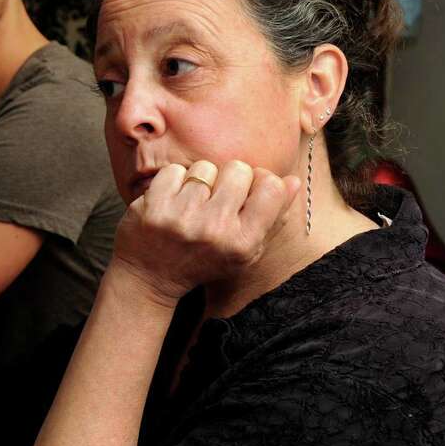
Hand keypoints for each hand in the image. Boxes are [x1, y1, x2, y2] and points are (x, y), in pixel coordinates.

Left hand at [110, 160, 300, 304]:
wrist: (150, 278)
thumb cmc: (204, 260)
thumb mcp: (244, 250)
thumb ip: (272, 216)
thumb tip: (294, 180)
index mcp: (243, 242)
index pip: (272, 187)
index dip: (261, 181)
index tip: (247, 191)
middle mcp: (215, 229)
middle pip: (239, 169)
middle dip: (229, 178)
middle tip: (217, 197)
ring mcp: (182, 217)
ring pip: (206, 167)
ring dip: (200, 180)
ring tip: (192, 202)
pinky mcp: (154, 206)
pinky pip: (175, 169)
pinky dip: (174, 181)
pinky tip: (171, 201)